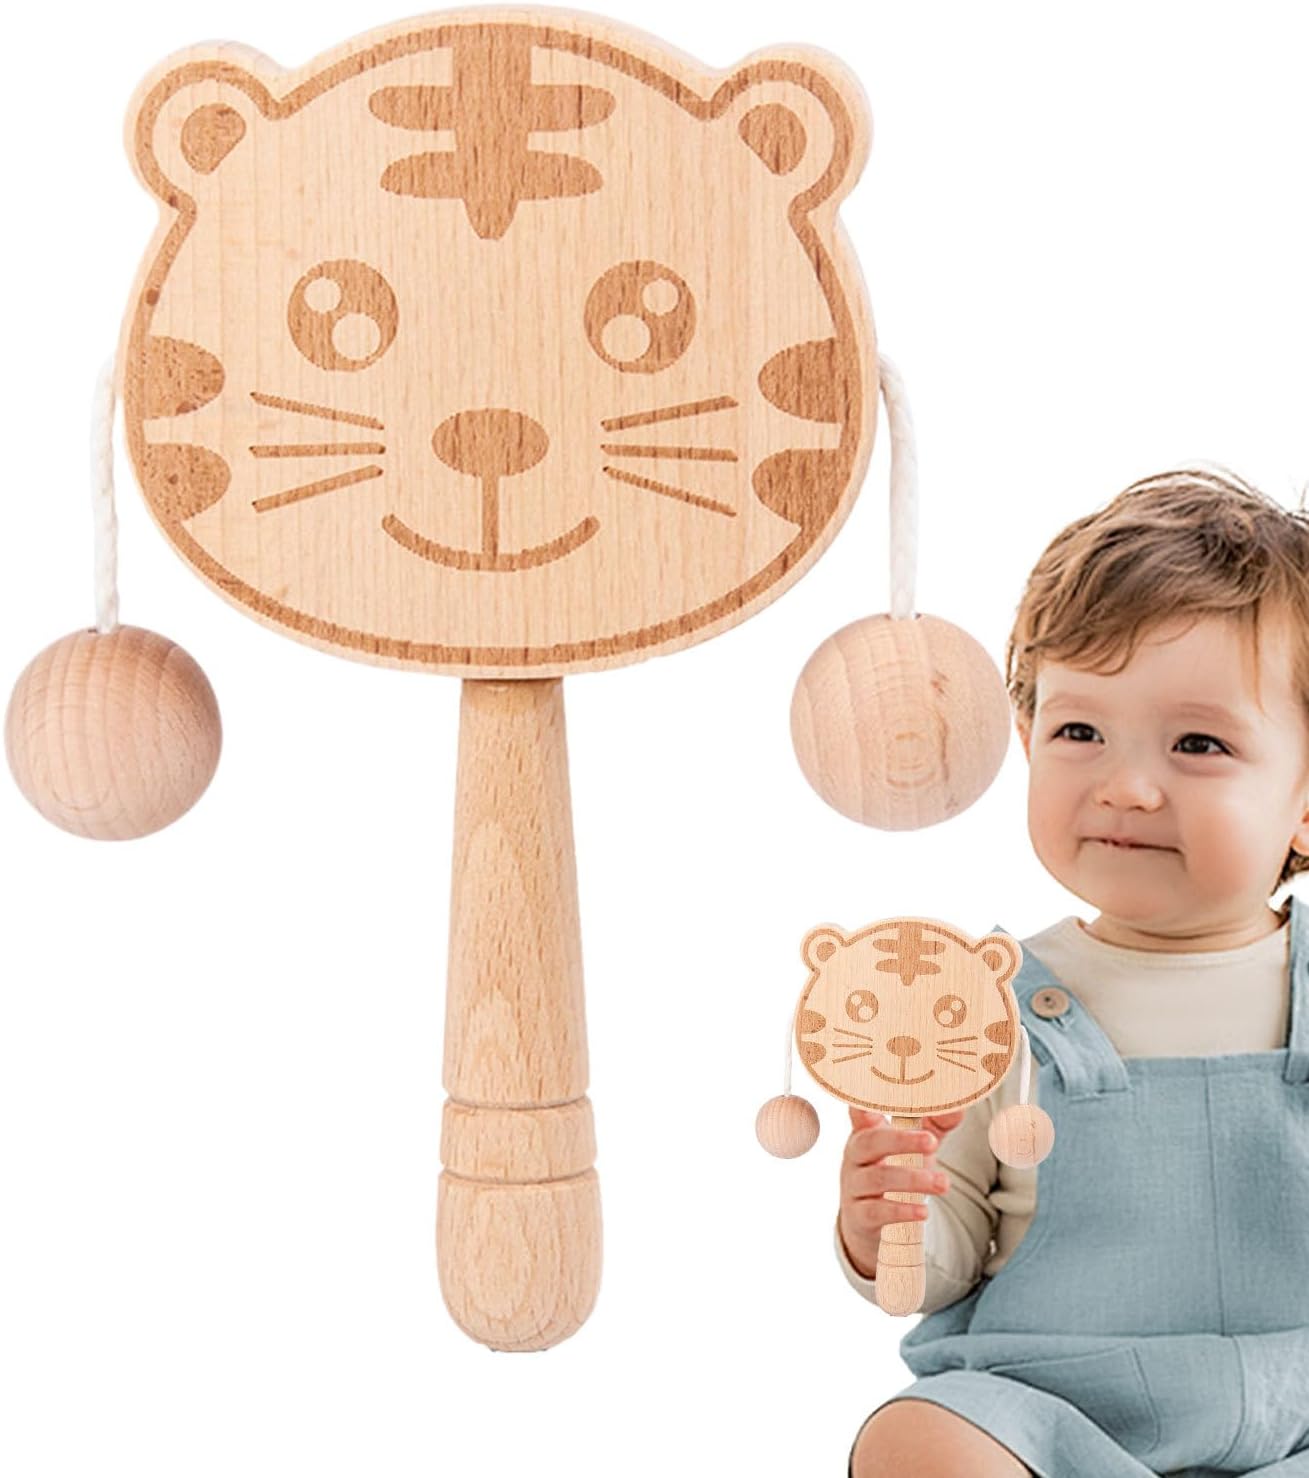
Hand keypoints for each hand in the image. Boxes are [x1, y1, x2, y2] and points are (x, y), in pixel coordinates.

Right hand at [837, 1105, 965, 1279]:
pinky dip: (901, 1211)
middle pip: (869, 1142)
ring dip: (913, 1180)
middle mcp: (854, 1156)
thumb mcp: (913, 1147)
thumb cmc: (893, 1170)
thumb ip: (933, 1126)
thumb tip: (957, 1107)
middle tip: (932, 1141)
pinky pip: (876, 1211)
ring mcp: (853, 1186)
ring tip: (942, 1184)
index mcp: (866, 1132)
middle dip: (902, 1140)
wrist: (867, 1218)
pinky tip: (923, 1211)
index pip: (859, 1113)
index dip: (863, 1107)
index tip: (875, 1105)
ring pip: (877, 1178)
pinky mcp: (859, 1215)